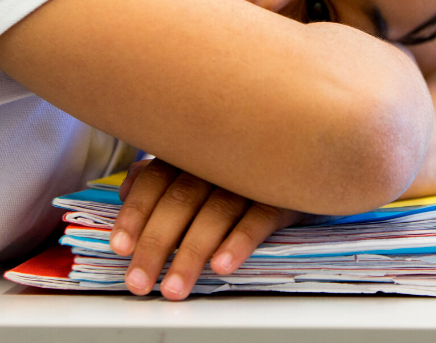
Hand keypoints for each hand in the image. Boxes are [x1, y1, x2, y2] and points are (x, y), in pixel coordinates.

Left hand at [109, 159, 303, 299]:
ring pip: (216, 211)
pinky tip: (222, 265)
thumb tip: (125, 189)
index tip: (120, 248)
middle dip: (156, 244)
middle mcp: (219, 157)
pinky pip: (260, 216)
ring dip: (192, 252)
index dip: (135, 213)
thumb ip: (164, 173)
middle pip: (180, 199)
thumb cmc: (245, 161)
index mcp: (195, 149)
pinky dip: (240, 241)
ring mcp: (253, 172)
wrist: (314, 147)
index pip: (155, 178)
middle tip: (141, 282)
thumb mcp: (203, 160)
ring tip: (176, 288)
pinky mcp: (286, 190)